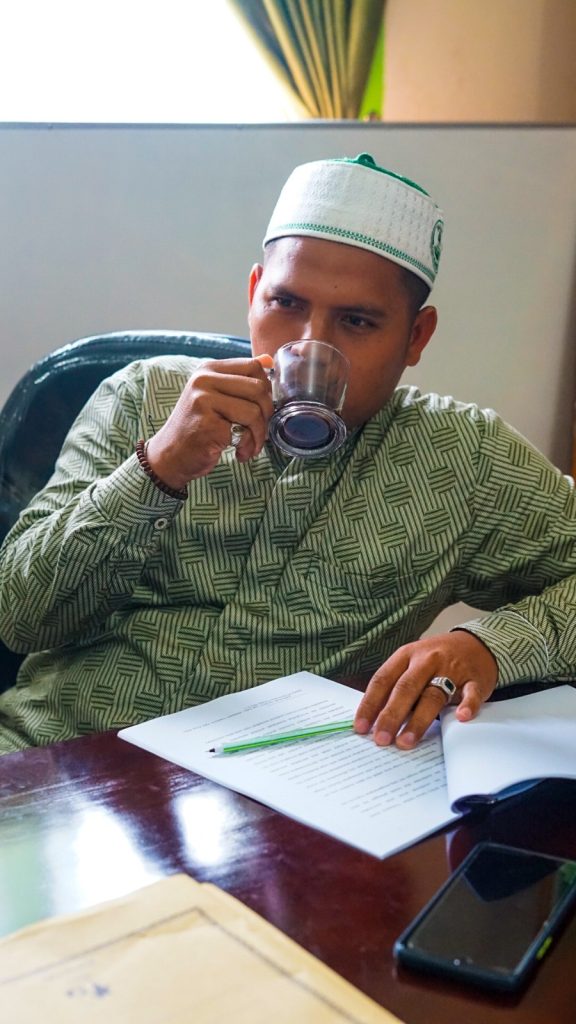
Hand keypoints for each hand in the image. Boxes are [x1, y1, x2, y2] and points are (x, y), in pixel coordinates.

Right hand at [145, 355, 273, 485]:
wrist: (170, 455)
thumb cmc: (197, 427)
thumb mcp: (215, 396)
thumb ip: (240, 378)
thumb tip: (269, 359)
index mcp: (208, 369)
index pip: (253, 367)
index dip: (266, 389)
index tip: (261, 408)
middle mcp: (203, 380)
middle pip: (258, 389)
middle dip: (266, 414)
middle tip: (259, 431)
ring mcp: (203, 401)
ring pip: (254, 412)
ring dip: (258, 435)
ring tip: (249, 445)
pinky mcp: (207, 425)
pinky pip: (244, 433)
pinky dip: (248, 447)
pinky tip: (238, 453)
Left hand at [354, 630, 497, 748]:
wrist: (476, 644)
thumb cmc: (436, 660)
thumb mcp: (411, 664)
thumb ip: (395, 687)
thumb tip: (373, 721)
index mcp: (406, 655)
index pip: (382, 680)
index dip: (370, 704)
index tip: (361, 727)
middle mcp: (426, 660)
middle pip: (405, 688)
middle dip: (391, 715)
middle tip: (381, 739)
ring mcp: (452, 669)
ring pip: (433, 695)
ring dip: (418, 720)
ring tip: (405, 741)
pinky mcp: (475, 679)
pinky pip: (471, 693)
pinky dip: (467, 705)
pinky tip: (460, 717)